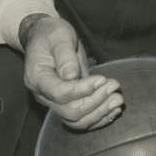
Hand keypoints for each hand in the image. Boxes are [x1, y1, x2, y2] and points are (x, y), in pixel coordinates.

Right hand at [22, 15, 122, 130]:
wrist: (46, 37)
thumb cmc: (52, 35)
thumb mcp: (58, 36)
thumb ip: (64, 55)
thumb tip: (71, 76)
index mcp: (38, 78)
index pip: (60, 93)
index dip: (82, 90)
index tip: (102, 79)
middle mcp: (44, 95)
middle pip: (70, 112)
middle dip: (96, 102)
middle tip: (114, 86)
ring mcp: (55, 102)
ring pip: (77, 121)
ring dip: (100, 112)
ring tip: (118, 100)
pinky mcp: (67, 103)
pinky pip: (82, 120)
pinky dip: (99, 118)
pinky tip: (113, 110)